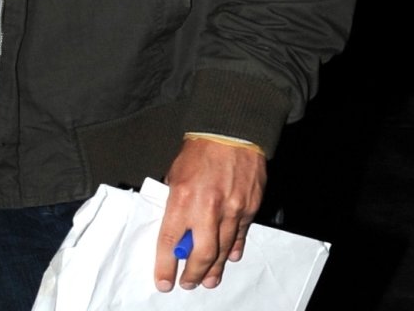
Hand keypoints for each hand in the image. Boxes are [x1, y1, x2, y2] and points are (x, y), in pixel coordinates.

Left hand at [154, 137, 266, 291]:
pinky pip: (240, 236)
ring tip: (208, 280)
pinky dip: (234, 249)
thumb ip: (174, 200)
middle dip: (193, 274)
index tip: (164, 280)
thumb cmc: (200, 150)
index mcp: (182, 197)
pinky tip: (229, 258)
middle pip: (200, 254)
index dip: (166, 265)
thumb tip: (175, 225)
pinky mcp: (249, 208)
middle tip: (188, 283)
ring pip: (223, 251)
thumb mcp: (175, 172)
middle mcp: (207, 208)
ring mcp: (231, 210)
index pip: (170, 240)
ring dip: (214, 269)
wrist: (232, 131)